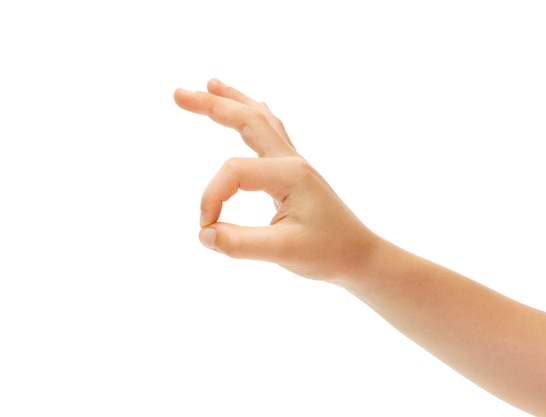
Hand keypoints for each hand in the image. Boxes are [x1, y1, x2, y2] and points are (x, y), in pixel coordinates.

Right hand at [173, 79, 377, 280]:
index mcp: (288, 174)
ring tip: (210, 84)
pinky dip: (255, 116)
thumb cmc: (328, 253)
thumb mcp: (282, 253)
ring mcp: (295, 163)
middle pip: (247, 119)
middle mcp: (291, 160)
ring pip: (260, 120)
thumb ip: (239, 244)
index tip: (206, 229)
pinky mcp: (294, 172)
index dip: (211, 199)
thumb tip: (203, 233)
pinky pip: (272, 132)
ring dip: (233, 101)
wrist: (360, 256)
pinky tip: (250, 109)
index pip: (232, 172)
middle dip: (211, 105)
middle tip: (177, 94)